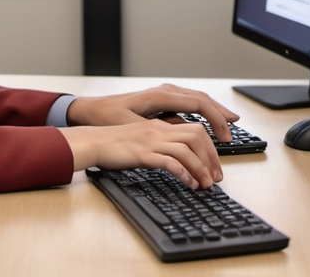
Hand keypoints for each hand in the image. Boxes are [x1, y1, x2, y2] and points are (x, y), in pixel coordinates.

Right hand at [60, 118, 222, 189]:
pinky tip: (188, 183)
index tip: (215, 166)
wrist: (93, 142)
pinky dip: (184, 173)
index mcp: (161, 125)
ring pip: (187, 149)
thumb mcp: (143, 138)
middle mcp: (159, 129)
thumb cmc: (116, 144)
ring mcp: (151, 140)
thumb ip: (161, 142)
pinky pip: (169, 161)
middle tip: (216, 178)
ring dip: (201, 168)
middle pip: (197, 136)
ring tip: (205, 185)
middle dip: (212, 158)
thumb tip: (181, 157)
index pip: (196, 129)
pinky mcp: (142, 153)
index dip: (210, 148)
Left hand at [66, 83, 239, 142]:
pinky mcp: (160, 100)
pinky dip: (201, 111)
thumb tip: (182, 134)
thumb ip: (158, 130)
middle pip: (201, 98)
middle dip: (220, 113)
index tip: (226, 134)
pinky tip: (206, 121)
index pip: (198, 103)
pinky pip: (187, 103)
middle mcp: (164, 91)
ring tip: (228, 123)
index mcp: (160, 96)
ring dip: (212, 111)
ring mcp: (163, 94)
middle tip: (235, 128)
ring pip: (196, 99)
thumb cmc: (108, 118)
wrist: (90, 110)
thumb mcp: (133, 127)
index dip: (216, 118)